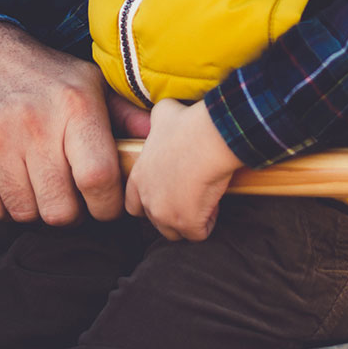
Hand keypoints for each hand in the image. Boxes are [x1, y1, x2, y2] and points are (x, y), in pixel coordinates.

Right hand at [0, 21, 125, 224]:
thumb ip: (123, 116)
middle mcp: (35, 121)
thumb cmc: (42, 77)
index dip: (105, 206)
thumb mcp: (87, 83)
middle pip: (60, 209)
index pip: (98, 179)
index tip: (102, 206)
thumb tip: (155, 140)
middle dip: (68, 211)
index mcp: (75, 105)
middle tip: (65, 193)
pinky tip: (6, 180)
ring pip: (24, 212)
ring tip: (34, 181)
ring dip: (33, 207)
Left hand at [123, 100, 241, 241]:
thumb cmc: (186, 124)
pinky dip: (209, 222)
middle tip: (189, 196)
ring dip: (189, 221)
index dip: (150, 202)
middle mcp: (147, 200)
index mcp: (138, 178)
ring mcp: (166, 215)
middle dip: (172, 213)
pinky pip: (199, 234)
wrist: (208, 138)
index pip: (133, 205)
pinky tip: (214, 204)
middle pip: (155, 221)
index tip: (169, 192)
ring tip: (203, 201)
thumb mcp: (162, 115)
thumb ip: (156, 124)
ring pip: (175, 232)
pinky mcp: (187, 224)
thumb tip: (161, 121)